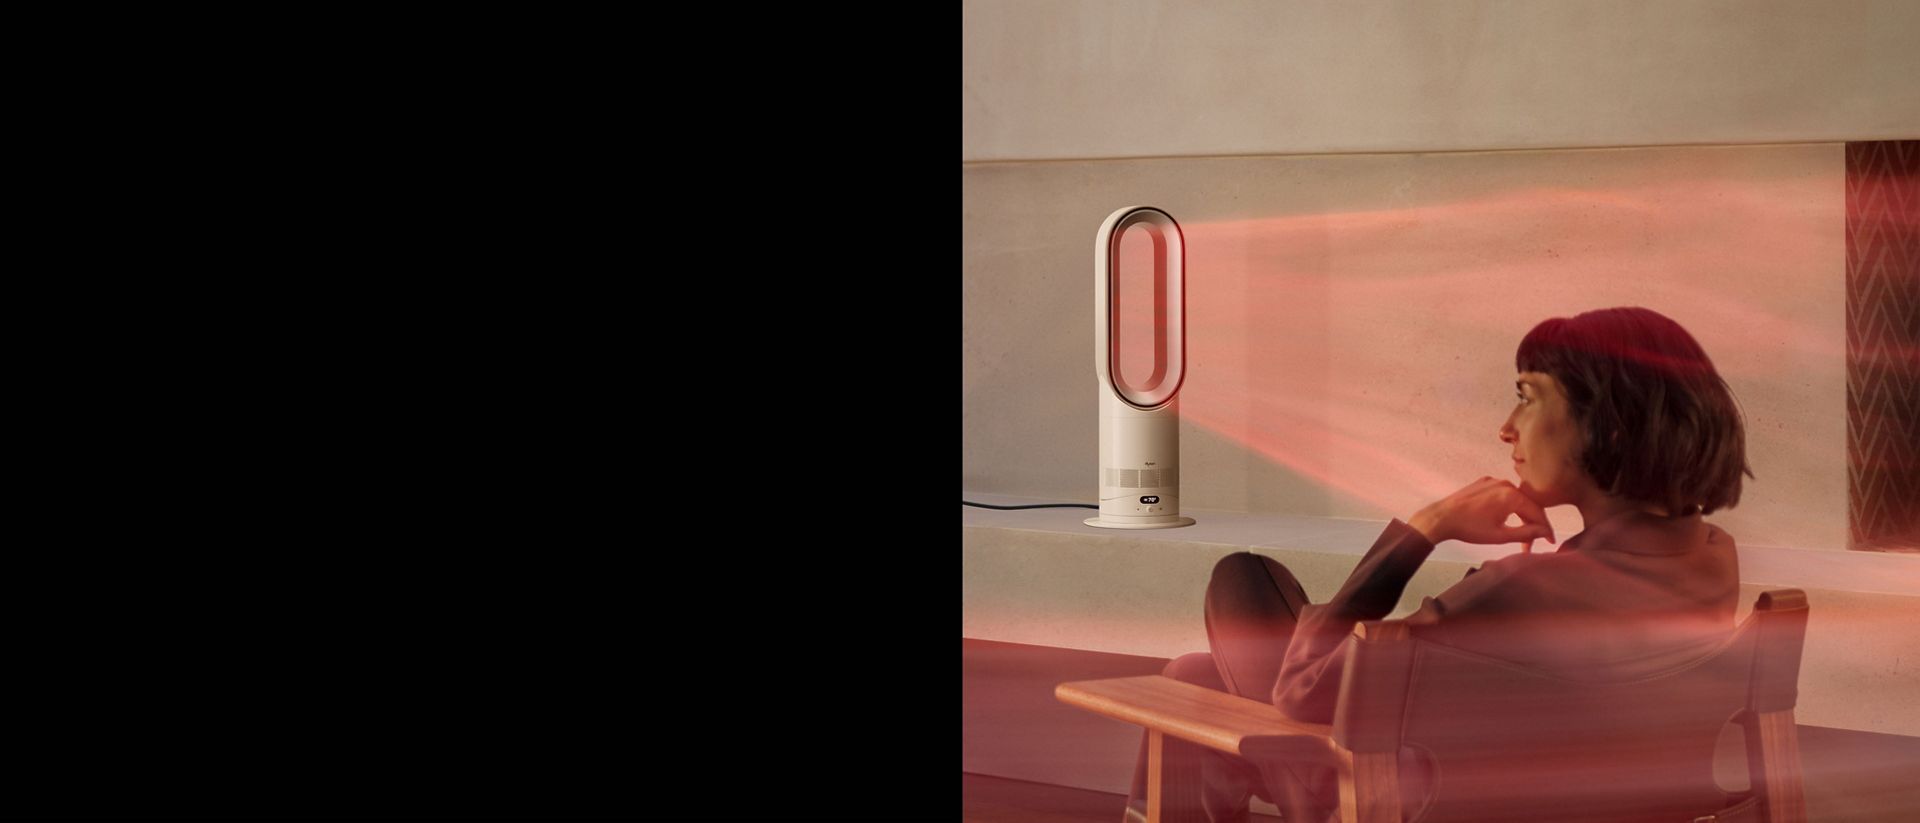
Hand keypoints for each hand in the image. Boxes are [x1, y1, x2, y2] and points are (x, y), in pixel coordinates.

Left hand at [1409, 477, 1555, 551]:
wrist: (1441, 518)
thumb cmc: (1469, 528)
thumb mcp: (1500, 535)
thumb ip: (1526, 533)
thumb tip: (1545, 533)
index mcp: (1511, 495)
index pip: (1537, 512)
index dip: (1545, 529)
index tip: (1550, 541)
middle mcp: (1505, 483)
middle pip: (1527, 505)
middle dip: (1532, 525)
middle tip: (1531, 544)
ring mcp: (1493, 481)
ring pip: (1516, 499)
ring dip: (1520, 516)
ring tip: (1520, 536)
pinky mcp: (1484, 483)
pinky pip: (1503, 494)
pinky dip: (1509, 507)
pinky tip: (1507, 520)